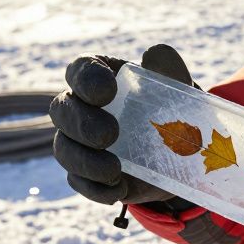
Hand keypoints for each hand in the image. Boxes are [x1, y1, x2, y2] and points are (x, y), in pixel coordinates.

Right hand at [50, 44, 193, 204]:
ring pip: (64, 149)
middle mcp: (80, 107)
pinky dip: (96, 188)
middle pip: (61, 110)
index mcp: (99, 77)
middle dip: (80, 123)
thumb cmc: (172, 107)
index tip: (107, 92)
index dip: (86, 79)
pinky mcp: (87, 174)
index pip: (79, 70)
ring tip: (114, 171)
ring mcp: (79, 142)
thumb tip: (156, 53)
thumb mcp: (176, 88)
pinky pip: (79, 182)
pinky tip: (117, 190)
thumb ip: (168, 69)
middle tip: (110, 134)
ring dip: (85, 161)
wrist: (182, 152)